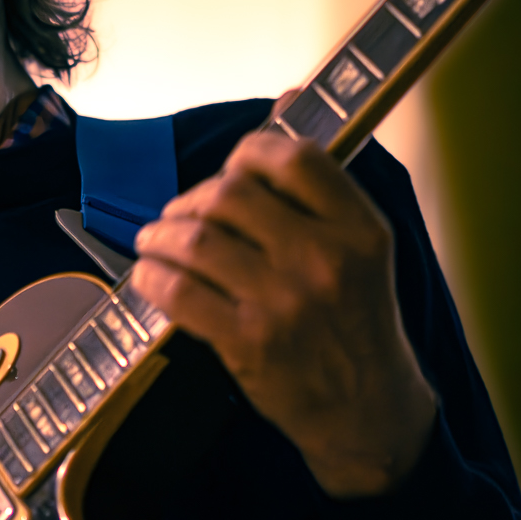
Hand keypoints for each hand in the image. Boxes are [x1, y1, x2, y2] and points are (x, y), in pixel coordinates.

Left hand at [132, 121, 439, 498]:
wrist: (370, 415)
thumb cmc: (359, 325)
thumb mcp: (362, 251)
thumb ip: (321, 188)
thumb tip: (280, 104)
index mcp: (359, 229)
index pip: (293, 158)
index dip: (248, 153)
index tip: (231, 170)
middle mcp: (324, 259)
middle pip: (231, 194)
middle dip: (193, 200)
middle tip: (182, 216)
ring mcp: (284, 302)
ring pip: (196, 240)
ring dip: (161, 235)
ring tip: (155, 241)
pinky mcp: (248, 342)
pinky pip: (179, 292)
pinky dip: (152, 278)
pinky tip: (150, 277)